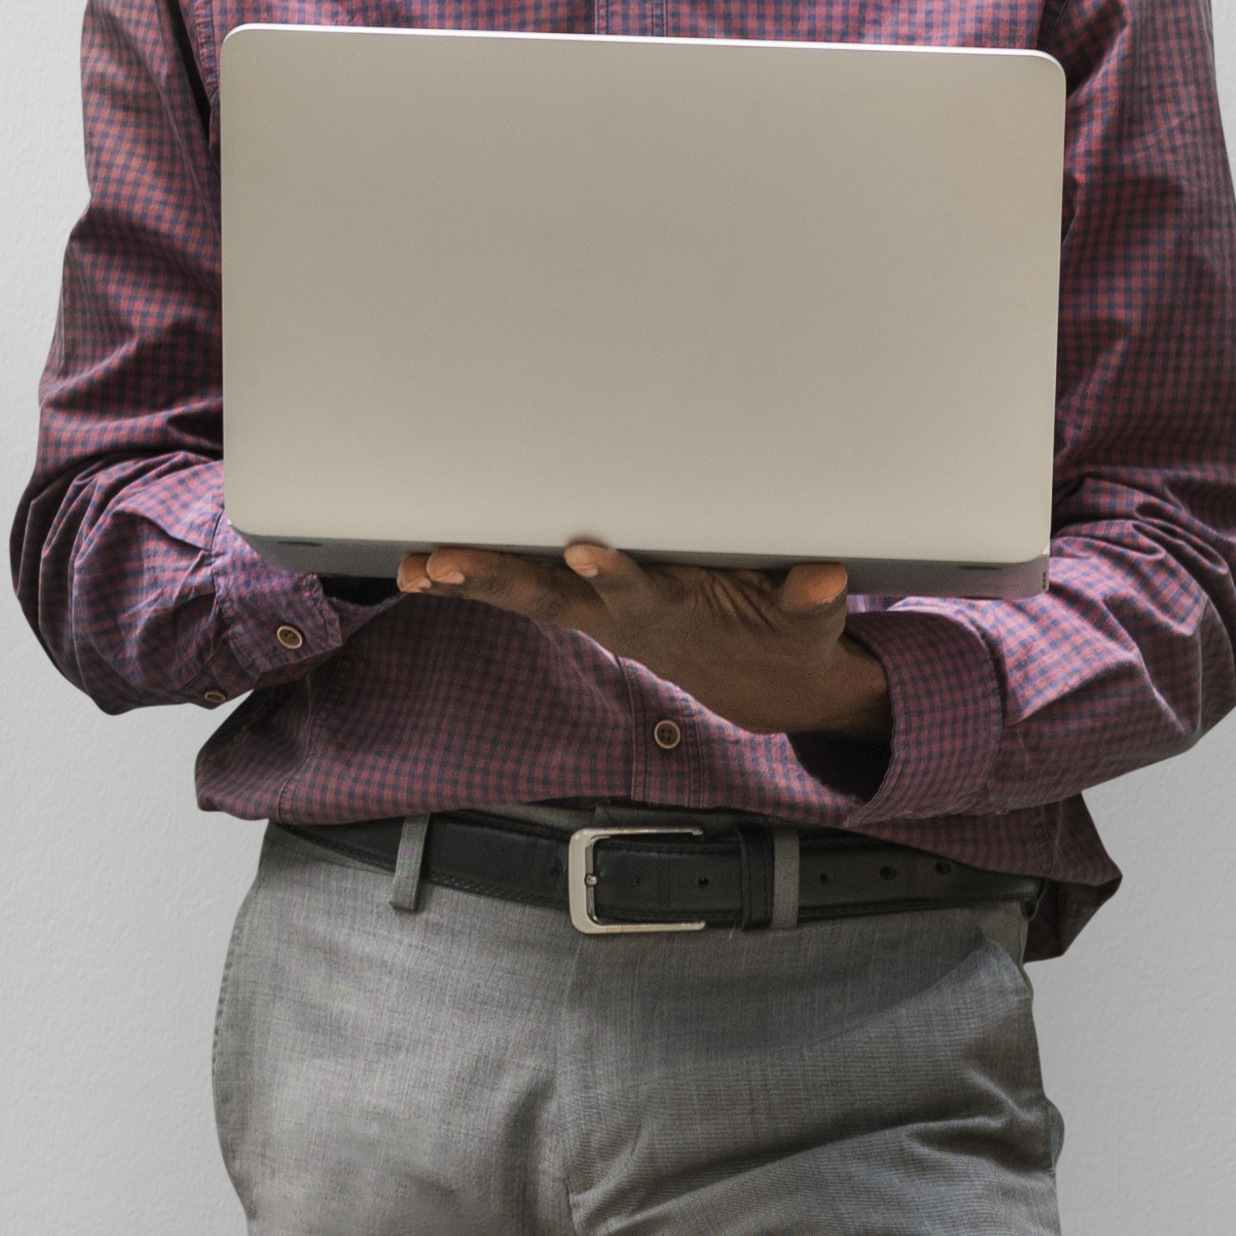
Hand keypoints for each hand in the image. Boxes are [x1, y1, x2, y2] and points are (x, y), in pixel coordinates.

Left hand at [398, 536, 892, 744]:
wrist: (761, 686)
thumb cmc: (785, 634)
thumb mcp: (812, 623)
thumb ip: (811, 599)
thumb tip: (824, 574)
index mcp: (676, 611)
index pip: (639, 591)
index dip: (613, 574)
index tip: (584, 549)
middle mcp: (623, 617)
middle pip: (552, 598)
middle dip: (497, 580)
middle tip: (442, 565)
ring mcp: (600, 615)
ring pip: (525, 595)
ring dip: (468, 581)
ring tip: (411, 569)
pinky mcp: (589, 606)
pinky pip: (525, 589)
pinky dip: (475, 581)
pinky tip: (422, 569)